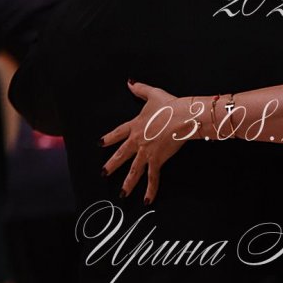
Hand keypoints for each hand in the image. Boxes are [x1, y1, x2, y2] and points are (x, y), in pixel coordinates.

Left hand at [100, 80, 186, 203]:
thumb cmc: (169, 105)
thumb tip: (129, 82)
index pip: (118, 133)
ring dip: (127, 183)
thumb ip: (139, 89)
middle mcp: (137, 141)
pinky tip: (147, 201)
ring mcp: (146, 152)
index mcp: (135, 125)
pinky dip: (151, 190)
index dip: (108, 138)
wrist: (183, 117)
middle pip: (121, 155)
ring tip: (121, 194)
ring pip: (134, 170)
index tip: (100, 144)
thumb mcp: (153, 94)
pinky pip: (153, 178)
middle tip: (103, 174)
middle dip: (111, 165)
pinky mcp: (157, 160)